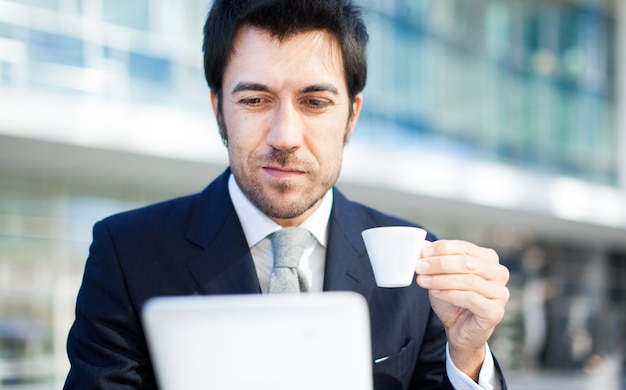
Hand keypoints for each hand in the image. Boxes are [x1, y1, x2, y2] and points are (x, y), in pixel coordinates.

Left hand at [415, 240, 509, 379]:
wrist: (460, 329)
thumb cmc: (453, 299)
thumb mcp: (442, 276)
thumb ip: (436, 261)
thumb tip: (422, 247)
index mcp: (489, 259)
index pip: (464, 247)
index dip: (442, 249)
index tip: (423, 253)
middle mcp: (499, 273)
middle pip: (468, 263)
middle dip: (440, 264)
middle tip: (420, 267)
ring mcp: (500, 293)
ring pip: (469, 280)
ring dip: (442, 279)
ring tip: (423, 281)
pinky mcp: (495, 311)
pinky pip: (471, 298)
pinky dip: (450, 294)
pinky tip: (435, 292)